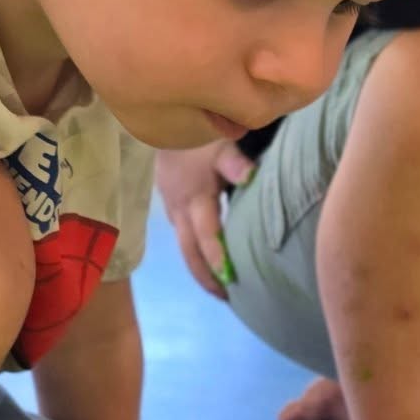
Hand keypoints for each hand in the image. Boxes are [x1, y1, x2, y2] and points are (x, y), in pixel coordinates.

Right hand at [156, 142, 254, 297]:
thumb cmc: (201, 134)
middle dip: (206, 277)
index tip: (230, 280)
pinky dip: (195, 254)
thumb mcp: (221, 143)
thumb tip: (252, 176)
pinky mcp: (171, 207)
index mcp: (195, 198)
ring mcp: (173, 210)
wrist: (168, 121)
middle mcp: (181, 210)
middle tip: (227, 298)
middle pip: (190, 252)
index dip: (217, 259)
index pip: (206, 235)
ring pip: (184, 248)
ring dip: (200, 270)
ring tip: (220, 290)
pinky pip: (182, 238)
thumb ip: (235, 162)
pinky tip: (207, 262)